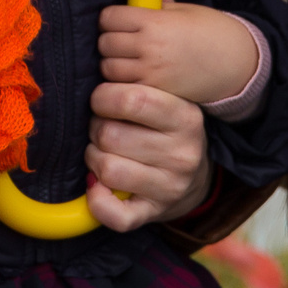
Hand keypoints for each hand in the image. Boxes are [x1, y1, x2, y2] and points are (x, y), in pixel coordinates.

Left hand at [83, 81, 212, 230]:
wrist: (194, 176)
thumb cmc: (167, 129)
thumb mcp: (168, 101)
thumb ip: (138, 87)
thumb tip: (94, 73)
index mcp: (186, 118)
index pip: (131, 99)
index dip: (103, 97)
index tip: (103, 100)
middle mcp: (183, 155)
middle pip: (110, 135)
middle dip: (95, 128)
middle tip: (101, 128)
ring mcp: (170, 188)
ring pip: (107, 169)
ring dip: (93, 158)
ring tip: (101, 151)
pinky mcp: (153, 214)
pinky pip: (115, 214)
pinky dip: (97, 202)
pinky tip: (96, 186)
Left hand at [98, 0, 258, 105]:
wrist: (235, 63)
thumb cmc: (211, 32)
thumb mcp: (184, 11)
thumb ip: (156, 5)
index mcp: (154, 21)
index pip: (109, 17)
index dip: (110, 18)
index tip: (116, 20)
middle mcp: (149, 47)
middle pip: (105, 43)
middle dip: (109, 40)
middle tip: (120, 41)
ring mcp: (151, 73)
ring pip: (109, 68)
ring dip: (113, 64)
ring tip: (126, 60)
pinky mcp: (155, 93)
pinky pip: (124, 88)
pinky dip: (123, 83)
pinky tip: (133, 77)